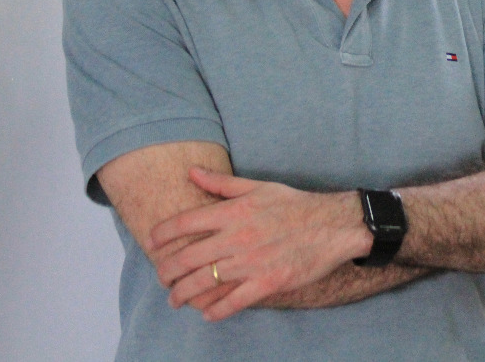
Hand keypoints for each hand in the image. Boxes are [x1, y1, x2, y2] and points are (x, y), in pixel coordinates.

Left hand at [150, 167, 370, 320]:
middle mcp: (237, 238)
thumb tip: (192, 172)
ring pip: (204, 283)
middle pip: (187, 258)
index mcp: (233, 212)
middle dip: (166, 271)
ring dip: (183, 294)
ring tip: (175, 299)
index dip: (161, 234)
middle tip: (161, 277)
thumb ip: (222, 183)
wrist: (333, 225)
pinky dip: (215, 310)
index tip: (152, 242)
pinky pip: (233, 302)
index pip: (184, 223)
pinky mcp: (268, 283)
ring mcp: (251, 263)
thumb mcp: (258, 187)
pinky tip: (207, 313)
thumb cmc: (295, 204)